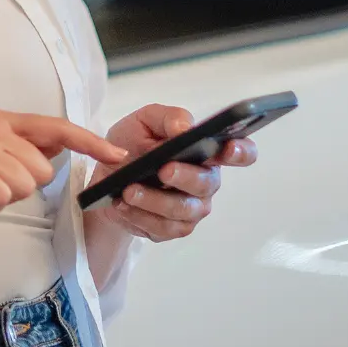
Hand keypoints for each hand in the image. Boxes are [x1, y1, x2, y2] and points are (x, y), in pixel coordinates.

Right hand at [0, 110, 128, 245]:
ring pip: (25, 185)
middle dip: (21, 188)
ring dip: (2, 199)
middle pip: (43, 169)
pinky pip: (1, 197)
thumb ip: (24, 153)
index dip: (89, 141)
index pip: (56, 128)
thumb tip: (61, 146)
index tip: (116, 154)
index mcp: (0, 121)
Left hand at [90, 104, 256, 242]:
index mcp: (207, 151)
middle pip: (207, 184)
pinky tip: (122, 204)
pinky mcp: (173, 228)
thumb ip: (168, 118)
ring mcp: (192, 207)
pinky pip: (163, 228)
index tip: (228, 148)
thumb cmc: (133, 143)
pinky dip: (140, 215)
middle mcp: (205, 181)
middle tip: (163, 170)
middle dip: (185, 177)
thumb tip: (184, 127)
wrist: (106, 173)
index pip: (241, 152)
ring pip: (183, 210)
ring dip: (154, 200)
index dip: (241, 152)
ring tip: (129, 190)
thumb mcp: (145, 121)